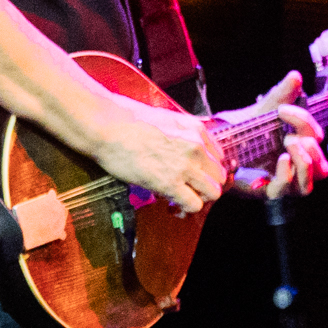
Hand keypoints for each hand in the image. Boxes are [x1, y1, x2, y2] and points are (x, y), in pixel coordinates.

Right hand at [84, 96, 228, 214]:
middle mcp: (196, 147)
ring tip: (182, 200)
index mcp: (196, 129)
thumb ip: (181, 132)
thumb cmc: (127, 120)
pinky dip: (185, 209)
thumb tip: (181, 146)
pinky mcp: (170, 183)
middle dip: (206, 185)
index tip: (194, 175)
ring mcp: (185, 166)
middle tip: (189, 189)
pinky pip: (194, 204)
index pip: (218, 157)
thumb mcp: (165, 117)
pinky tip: (172, 206)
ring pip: (213, 192)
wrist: (108, 126)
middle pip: (219, 176)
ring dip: (199, 198)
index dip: (206, 169)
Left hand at [230, 71, 327, 199]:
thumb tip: (296, 75)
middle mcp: (295, 169)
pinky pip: (286, 190)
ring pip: (308, 185)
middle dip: (312, 149)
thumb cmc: (244, 130)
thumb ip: (281, 95)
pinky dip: (287, 175)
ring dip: (304, 163)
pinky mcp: (267, 192)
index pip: (316, 139)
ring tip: (289, 144)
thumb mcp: (264, 110)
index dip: (305, 122)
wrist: (216, 146)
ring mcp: (283, 183)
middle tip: (292, 135)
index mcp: (300, 149)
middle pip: (322, 167)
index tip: (283, 109)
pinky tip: (280, 159)